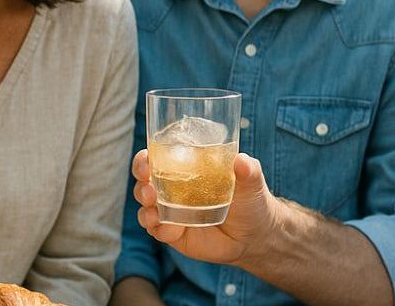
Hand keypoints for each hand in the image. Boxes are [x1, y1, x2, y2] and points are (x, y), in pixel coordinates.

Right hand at [132, 149, 279, 264]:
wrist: (254, 236)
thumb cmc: (249, 201)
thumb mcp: (250, 183)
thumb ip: (247, 170)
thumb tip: (242, 160)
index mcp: (183, 169)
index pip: (155, 159)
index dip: (145, 159)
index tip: (147, 158)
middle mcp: (171, 189)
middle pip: (143, 182)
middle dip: (140, 181)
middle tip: (148, 184)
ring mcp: (169, 212)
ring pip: (145, 207)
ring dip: (144, 206)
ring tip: (153, 208)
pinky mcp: (172, 233)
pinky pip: (156, 230)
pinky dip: (157, 228)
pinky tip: (167, 227)